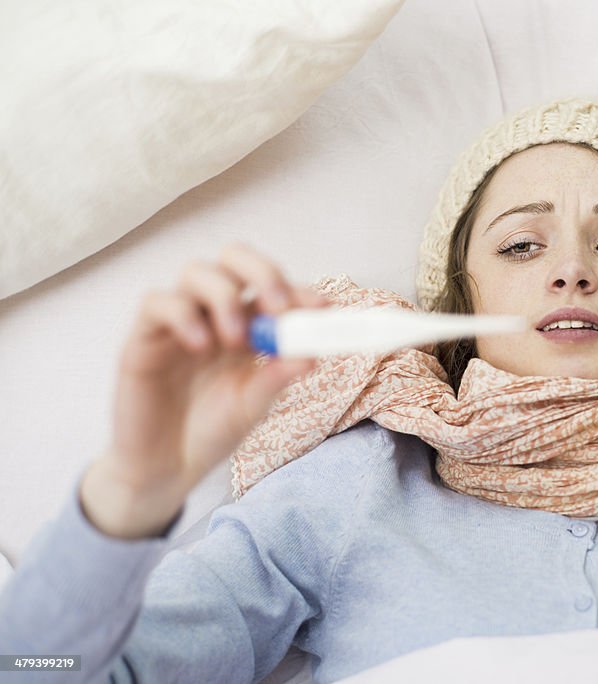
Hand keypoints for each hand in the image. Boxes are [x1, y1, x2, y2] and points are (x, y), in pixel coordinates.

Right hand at [81, 243, 328, 537]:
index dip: (299, 290)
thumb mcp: (254, 406)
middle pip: (234, 258)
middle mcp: (214, 314)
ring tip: (235, 341)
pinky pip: (157, 302)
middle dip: (261, 272)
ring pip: (196, 272)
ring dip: (225, 297)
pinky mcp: (143, 338)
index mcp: (249, 326)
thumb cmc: (212, 431)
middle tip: (276, 305)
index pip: (274, 288)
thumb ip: (277, 378)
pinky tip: (201, 346)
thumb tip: (312, 355)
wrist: (167, 469)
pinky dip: (184, 316)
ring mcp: (179, 322)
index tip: (322, 306)